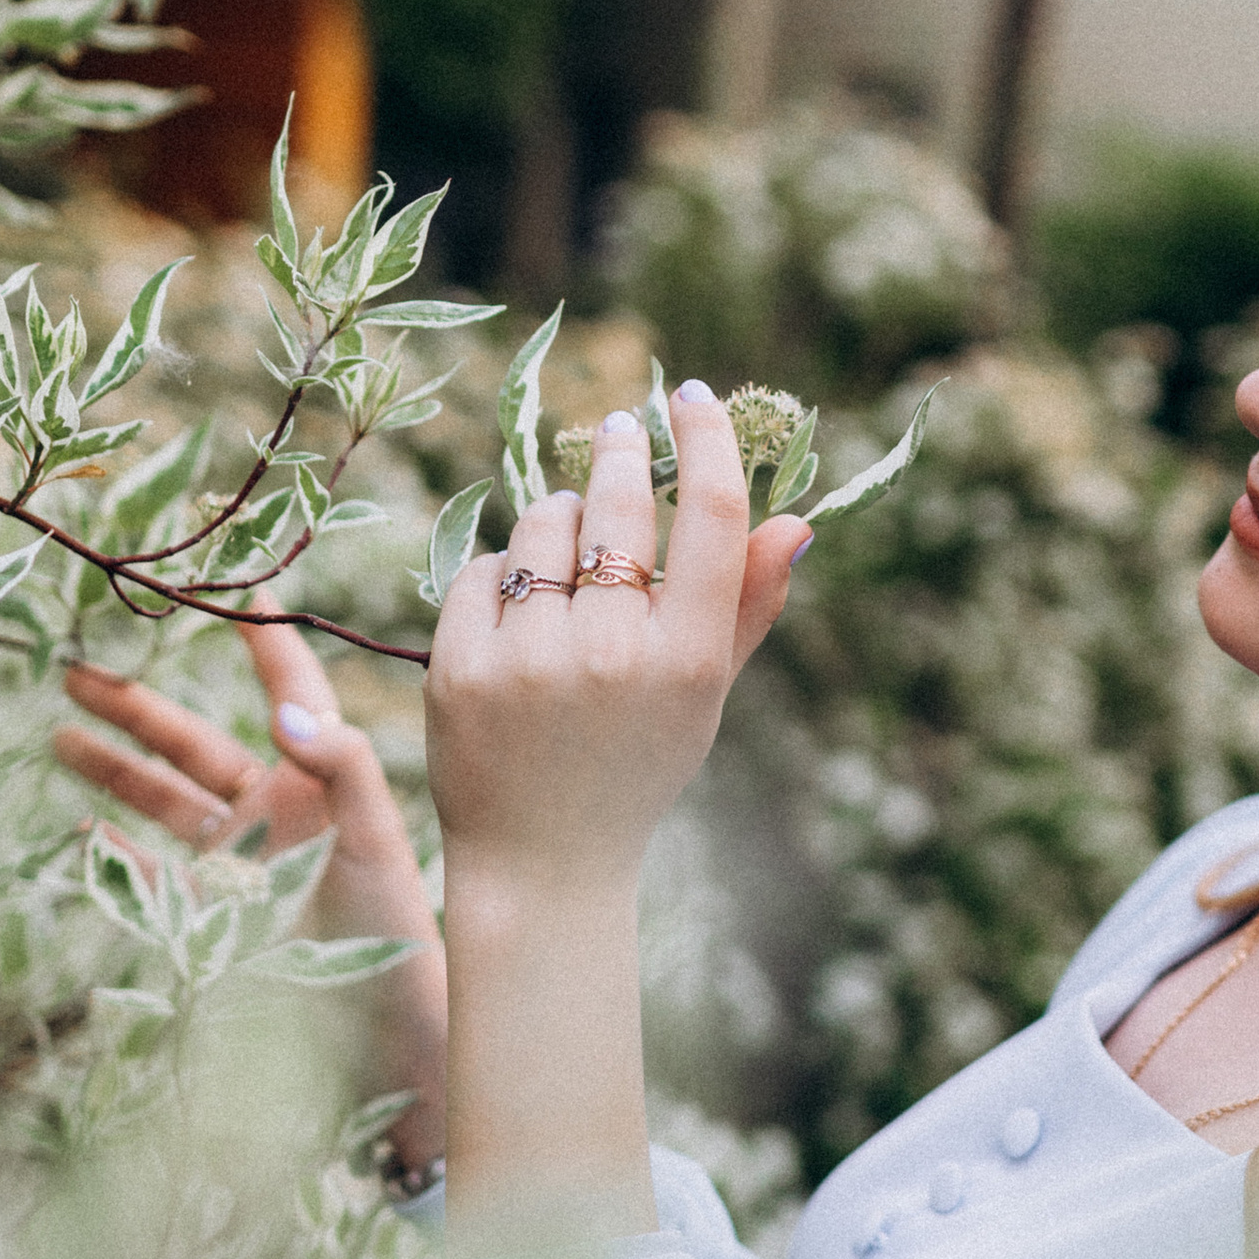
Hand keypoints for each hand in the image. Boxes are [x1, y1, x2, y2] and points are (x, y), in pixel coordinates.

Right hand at [55, 617, 446, 1165]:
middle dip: (135, 708)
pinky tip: (84, 830)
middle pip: (193, 742)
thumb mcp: (373, 840)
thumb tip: (286, 712)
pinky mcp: (217, 915)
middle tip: (76, 669)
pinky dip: (119, 853)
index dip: (263, 640)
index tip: (236, 589)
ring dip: (112, 767)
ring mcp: (240, 862)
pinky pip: (155, 874)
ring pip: (162, 801)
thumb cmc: (393, 930)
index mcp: (316, 780)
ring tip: (58, 730)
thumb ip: (338, 769)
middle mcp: (273, 812)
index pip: (288, 689)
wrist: (384, 1030)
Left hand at [425, 390, 805, 909]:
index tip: (691, 398)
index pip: (711, 516)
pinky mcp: (461, 669)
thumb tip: (797, 521)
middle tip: (622, 429)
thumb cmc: (637, 765)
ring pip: (543, 524)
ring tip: (567, 551)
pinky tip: (518, 610)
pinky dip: (501, 576)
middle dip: (621, 455)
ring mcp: (531, 662)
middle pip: (621, 505)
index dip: (706, 441)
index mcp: (687, 660)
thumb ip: (748, 606)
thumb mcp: (705, 695)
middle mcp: (613, 655)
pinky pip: (482, 569)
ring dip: (558, 519)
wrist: (544, 860)